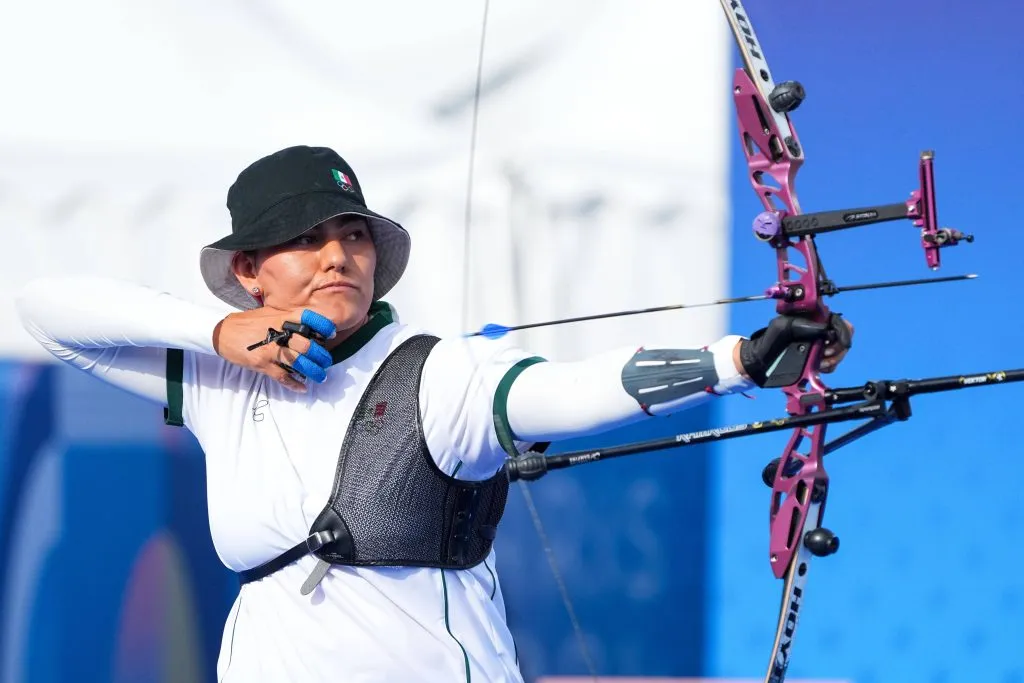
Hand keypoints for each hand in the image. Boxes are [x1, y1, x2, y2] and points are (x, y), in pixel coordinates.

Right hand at [213, 308, 335, 391]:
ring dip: (313, 371)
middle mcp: (278, 333)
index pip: (308, 319)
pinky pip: (283, 376)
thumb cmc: (248, 323)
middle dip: (321, 356)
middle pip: (307, 346)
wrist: (222, 332)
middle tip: (326, 361)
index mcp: (281, 318)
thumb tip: (309, 326)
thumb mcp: (269, 313)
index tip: (330, 334)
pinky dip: (294, 384)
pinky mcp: (262, 364)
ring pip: (299, 363)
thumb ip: (287, 317)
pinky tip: (302, 387)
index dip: (323, 326)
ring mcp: (270, 349)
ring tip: (320, 376)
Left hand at [734, 313, 853, 386]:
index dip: (841, 331)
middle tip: (823, 354)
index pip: (837, 321)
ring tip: (819, 363)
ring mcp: (819, 346)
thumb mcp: (781, 327)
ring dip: (833, 359)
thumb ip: (802, 325)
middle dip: (837, 347)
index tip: (830, 343)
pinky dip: (829, 367)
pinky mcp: (818, 360)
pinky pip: (833, 363)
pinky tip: (818, 367)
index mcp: (811, 318)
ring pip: (840, 351)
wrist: (759, 363)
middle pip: (843, 336)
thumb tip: (825, 330)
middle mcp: (818, 331)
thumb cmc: (767, 342)